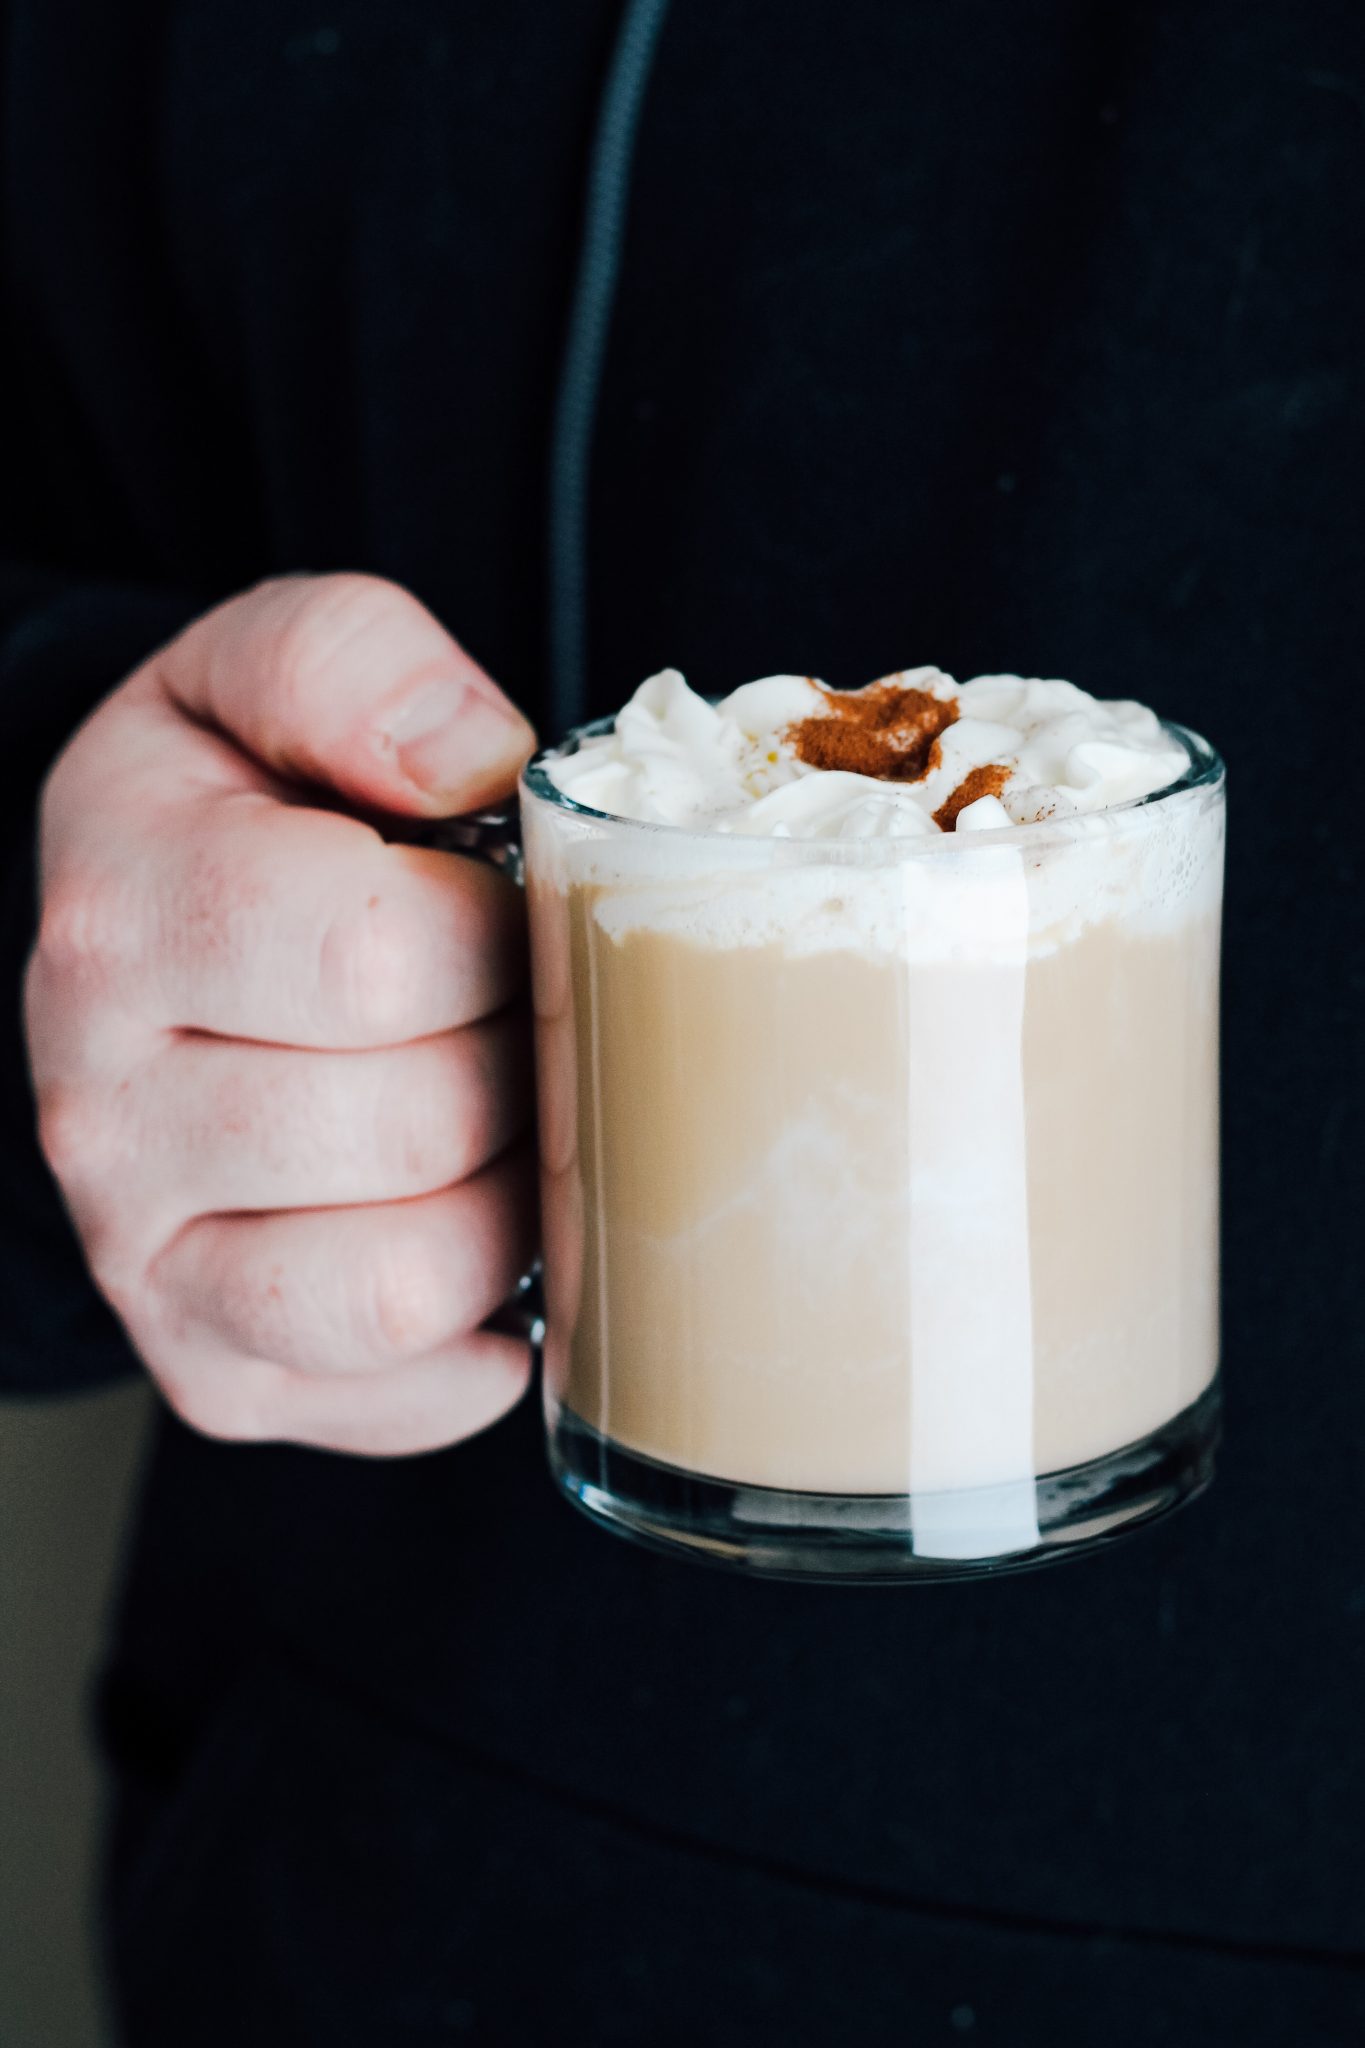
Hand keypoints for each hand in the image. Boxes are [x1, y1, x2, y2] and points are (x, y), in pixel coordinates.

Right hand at [25, 573, 537, 1453]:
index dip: (503, 933)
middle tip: (518, 1013)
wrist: (134, 955)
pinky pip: (403, 1393)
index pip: (379, 954)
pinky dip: (489, 1331)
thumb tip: (469, 761)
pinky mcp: (212, 1371)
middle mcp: (100, 1109)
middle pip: (418, 1122)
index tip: (500, 907)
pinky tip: (482, 1233)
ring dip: (513, 1199)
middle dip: (521, 1059)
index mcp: (125, 916)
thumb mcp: (267, 673)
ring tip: (505, 1120)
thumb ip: (356, 665)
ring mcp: (146, 1260)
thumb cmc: (238, 812)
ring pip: (406, 1282)